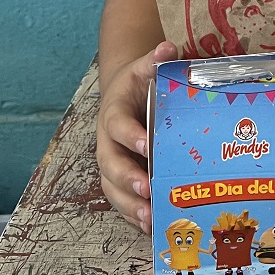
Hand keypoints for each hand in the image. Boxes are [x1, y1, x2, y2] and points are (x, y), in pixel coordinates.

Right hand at [96, 41, 177, 232]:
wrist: (122, 96)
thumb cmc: (137, 84)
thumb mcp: (143, 68)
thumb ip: (154, 59)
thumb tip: (167, 48)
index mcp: (113, 114)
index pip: (118, 126)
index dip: (131, 136)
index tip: (148, 145)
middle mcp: (107, 143)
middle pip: (110, 164)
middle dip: (127, 178)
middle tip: (147, 189)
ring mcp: (112, 164)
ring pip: (113, 188)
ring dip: (130, 204)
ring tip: (149, 217)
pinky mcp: (119, 180)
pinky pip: (122, 200)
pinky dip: (133, 214)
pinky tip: (150, 226)